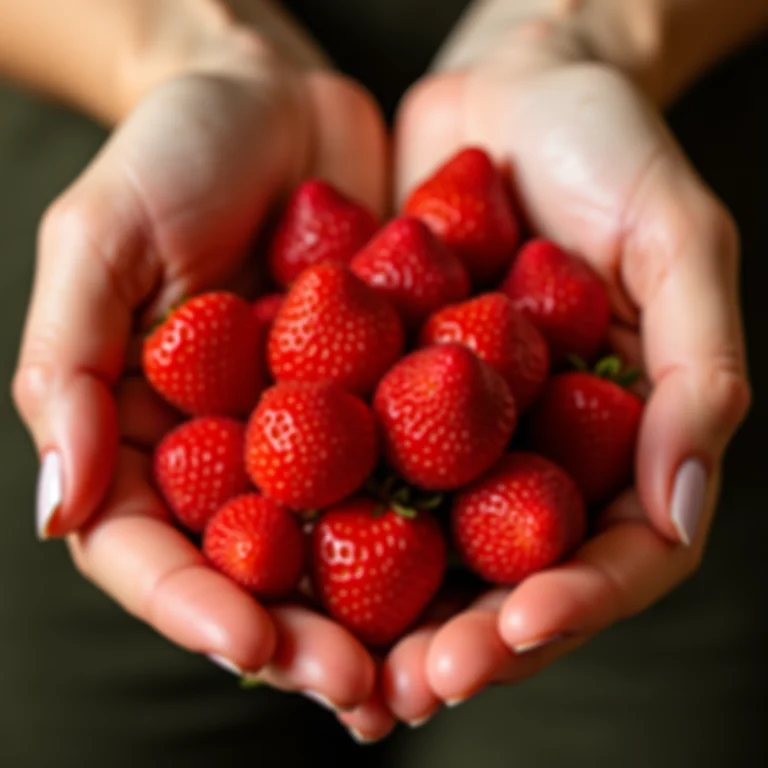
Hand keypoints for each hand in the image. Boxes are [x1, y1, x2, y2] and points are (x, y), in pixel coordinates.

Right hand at [12, 28, 386, 709]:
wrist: (279, 100)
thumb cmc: (173, 153)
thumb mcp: (99, 240)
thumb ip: (70, 370)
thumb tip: (58, 508)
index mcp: (151, 434)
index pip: (157, 548)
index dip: (196, 605)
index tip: (250, 646)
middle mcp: (236, 449)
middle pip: (261, 570)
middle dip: (306, 637)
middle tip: (360, 692)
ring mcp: (320, 429)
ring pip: (348, 543)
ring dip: (387, 615)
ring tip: (432, 669)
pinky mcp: (392, 394)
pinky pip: (423, 466)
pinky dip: (453, 518)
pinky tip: (495, 565)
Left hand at [372, 20, 750, 732]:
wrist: (509, 89)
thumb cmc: (610, 148)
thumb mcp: (677, 239)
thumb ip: (699, 368)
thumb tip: (685, 505)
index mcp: (618, 436)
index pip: (610, 554)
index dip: (572, 604)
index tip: (514, 630)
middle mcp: (536, 450)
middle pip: (508, 574)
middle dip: (468, 636)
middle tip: (412, 686)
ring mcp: (459, 431)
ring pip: (426, 546)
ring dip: (387, 615)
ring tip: (344, 668)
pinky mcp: (387, 394)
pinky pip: (354, 468)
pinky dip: (323, 520)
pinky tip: (281, 563)